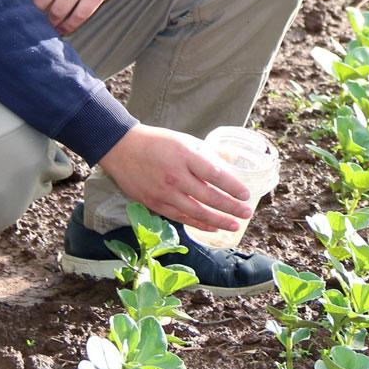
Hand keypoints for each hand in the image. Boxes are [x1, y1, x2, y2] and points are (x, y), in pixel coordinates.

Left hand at [25, 0, 137, 33]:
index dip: (24, 0)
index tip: (26, 7)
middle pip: (40, 1)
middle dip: (36, 14)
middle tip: (36, 20)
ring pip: (57, 11)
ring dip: (51, 23)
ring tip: (49, 26)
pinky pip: (79, 15)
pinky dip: (69, 25)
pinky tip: (64, 28)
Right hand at [95, 124, 254, 233]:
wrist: (122, 149)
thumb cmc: (157, 142)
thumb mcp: (186, 140)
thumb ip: (209, 152)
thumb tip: (234, 159)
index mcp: (185, 156)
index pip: (215, 174)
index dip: (233, 187)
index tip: (246, 195)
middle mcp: (175, 176)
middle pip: (208, 197)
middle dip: (231, 207)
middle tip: (247, 213)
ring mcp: (164, 193)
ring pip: (196, 212)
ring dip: (218, 221)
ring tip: (234, 225)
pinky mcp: (155, 204)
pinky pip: (181, 218)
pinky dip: (198, 224)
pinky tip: (212, 228)